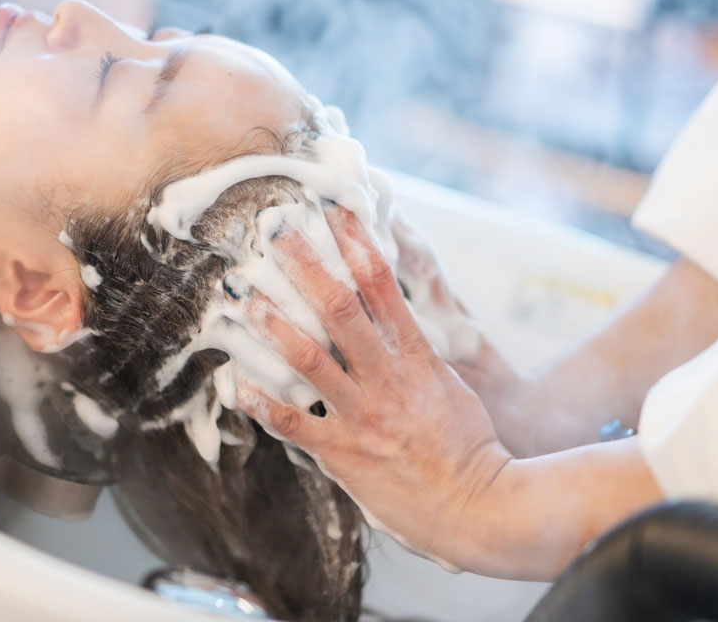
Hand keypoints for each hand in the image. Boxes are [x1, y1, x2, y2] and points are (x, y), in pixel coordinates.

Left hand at [233, 206, 512, 568]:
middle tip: (277, 231)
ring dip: (275, 325)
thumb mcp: (448, 386)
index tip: (335, 210)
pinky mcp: (344, 453)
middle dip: (306, 265)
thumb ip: (414, 354)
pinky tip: (237, 386)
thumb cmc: (470, 447)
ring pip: (310, 359)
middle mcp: (385, 378)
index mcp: (415, 357)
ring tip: (246, 298)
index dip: (357, 244)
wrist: (480, 507)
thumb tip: (390, 321)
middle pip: (340, 309)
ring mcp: (363, 415)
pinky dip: (263, 405)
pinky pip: (294, 424)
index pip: (383, 287)